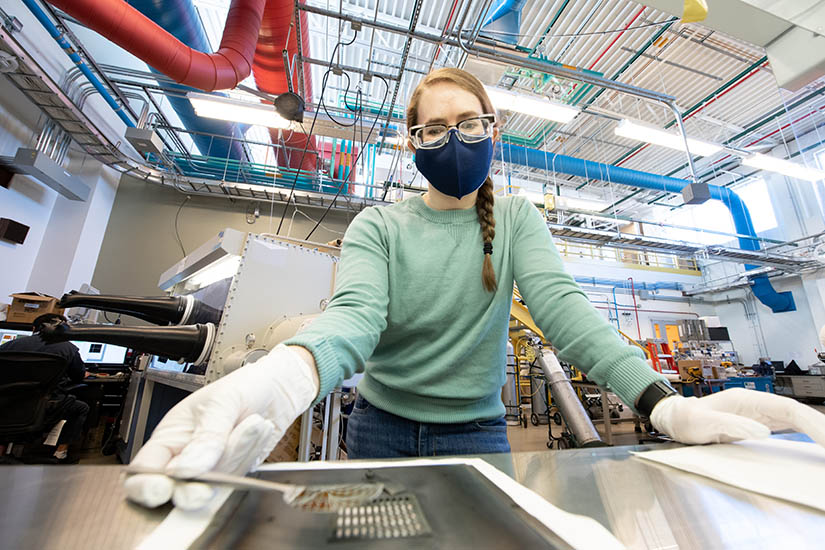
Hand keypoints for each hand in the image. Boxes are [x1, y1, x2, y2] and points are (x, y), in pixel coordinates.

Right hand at [123, 345, 318, 509]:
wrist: (279, 389)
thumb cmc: (244, 386)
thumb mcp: (223, 402)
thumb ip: (206, 437)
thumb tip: (184, 470)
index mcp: (170, 436)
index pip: (144, 470)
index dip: (145, 486)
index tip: (162, 489)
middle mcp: (186, 457)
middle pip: (174, 490)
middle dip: (189, 491)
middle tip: (206, 488)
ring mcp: (212, 469)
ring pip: (212, 485)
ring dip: (235, 456)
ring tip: (251, 423)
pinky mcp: (234, 475)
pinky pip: (236, 480)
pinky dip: (248, 456)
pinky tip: (258, 429)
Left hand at [650, 388, 824, 446]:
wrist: (677, 419)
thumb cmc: (687, 418)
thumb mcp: (704, 422)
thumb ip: (731, 424)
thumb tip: (764, 431)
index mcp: (748, 399)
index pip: (789, 408)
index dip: (811, 422)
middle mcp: (757, 404)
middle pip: (798, 413)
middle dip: (820, 428)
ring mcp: (759, 413)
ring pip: (796, 420)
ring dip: (815, 431)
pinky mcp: (758, 424)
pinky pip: (787, 428)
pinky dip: (804, 436)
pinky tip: (814, 445)